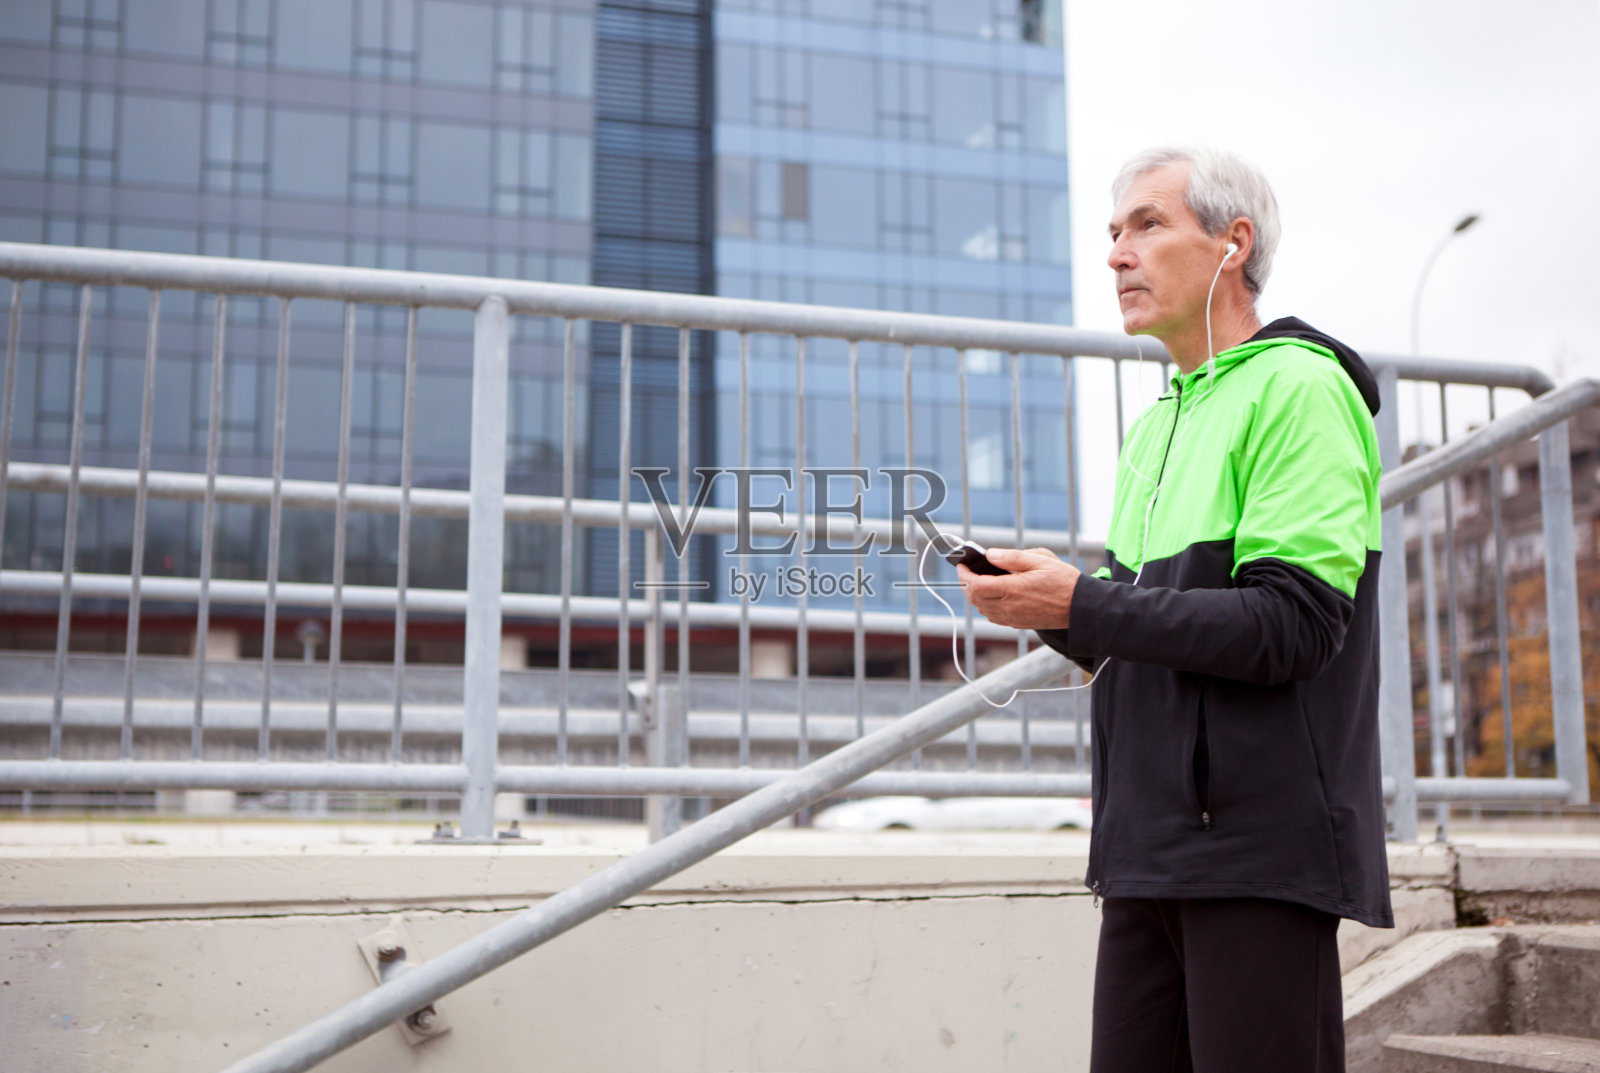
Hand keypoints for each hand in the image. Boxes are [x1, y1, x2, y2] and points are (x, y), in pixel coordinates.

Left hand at [956, 547, 1079, 629]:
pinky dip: (987, 606)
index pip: (976, 585)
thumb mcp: (1041, 560)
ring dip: (976, 596)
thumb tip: (990, 554)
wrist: (1081, 607)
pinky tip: (994, 595)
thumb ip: (1012, 557)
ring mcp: (1013, 618)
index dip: (964, 575)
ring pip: (982, 609)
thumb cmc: (1064, 582)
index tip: (962, 565)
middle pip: (975, 598)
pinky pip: (994, 617)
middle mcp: (1009, 607)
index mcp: (1013, 589)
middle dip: (967, 584)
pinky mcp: (1018, 624)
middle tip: (969, 571)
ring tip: (980, 581)